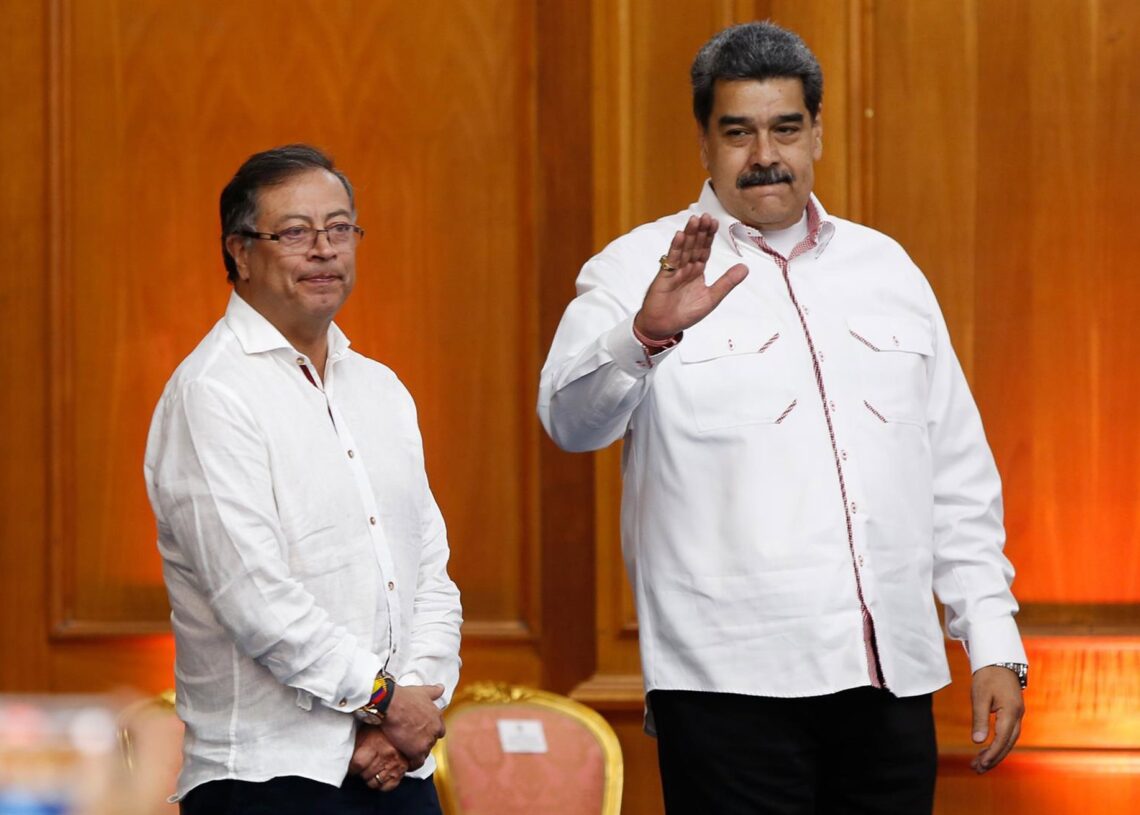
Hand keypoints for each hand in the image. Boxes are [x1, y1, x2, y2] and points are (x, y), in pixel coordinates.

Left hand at [349, 726, 408, 791]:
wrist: (402, 726)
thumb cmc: (379, 731)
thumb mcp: (364, 733)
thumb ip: (354, 745)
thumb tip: (342, 757)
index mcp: (375, 744)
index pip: (357, 764)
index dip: (352, 768)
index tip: (352, 766)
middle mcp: (386, 754)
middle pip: (365, 774)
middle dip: (361, 772)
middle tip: (363, 765)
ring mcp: (395, 764)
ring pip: (375, 783)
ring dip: (371, 778)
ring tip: (371, 769)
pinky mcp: (402, 770)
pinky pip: (387, 787)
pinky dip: (382, 784)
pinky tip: (380, 775)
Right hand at [380, 683, 445, 769]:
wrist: (392, 705)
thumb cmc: (405, 697)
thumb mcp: (422, 691)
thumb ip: (434, 691)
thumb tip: (441, 688)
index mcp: (437, 717)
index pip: (439, 730)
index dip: (430, 732)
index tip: (422, 732)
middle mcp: (435, 730)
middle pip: (431, 742)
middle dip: (423, 742)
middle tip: (411, 741)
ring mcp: (426, 742)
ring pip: (425, 752)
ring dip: (417, 752)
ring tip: (407, 752)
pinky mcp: (416, 751)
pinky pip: (417, 762)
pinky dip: (412, 763)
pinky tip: (406, 762)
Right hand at [633, 213, 747, 340]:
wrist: (664, 327)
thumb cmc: (685, 314)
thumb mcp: (712, 298)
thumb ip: (727, 282)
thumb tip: (745, 268)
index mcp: (697, 271)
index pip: (704, 249)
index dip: (709, 236)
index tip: (714, 222)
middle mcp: (686, 268)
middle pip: (694, 245)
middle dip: (700, 231)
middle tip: (706, 216)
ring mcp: (675, 271)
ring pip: (683, 249)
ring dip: (688, 235)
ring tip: (694, 220)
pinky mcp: (664, 276)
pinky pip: (671, 260)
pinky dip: (675, 248)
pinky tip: (679, 236)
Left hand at [969, 665, 1024, 772]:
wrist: (999, 660)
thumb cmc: (987, 676)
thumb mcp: (980, 696)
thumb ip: (979, 719)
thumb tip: (978, 741)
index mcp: (1011, 712)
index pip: (1002, 738)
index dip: (992, 753)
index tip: (980, 764)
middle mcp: (1018, 716)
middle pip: (1007, 743)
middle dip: (993, 758)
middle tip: (977, 769)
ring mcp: (1018, 715)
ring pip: (1009, 740)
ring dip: (995, 753)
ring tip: (979, 764)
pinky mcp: (1013, 713)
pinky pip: (1008, 733)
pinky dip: (998, 744)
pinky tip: (987, 750)